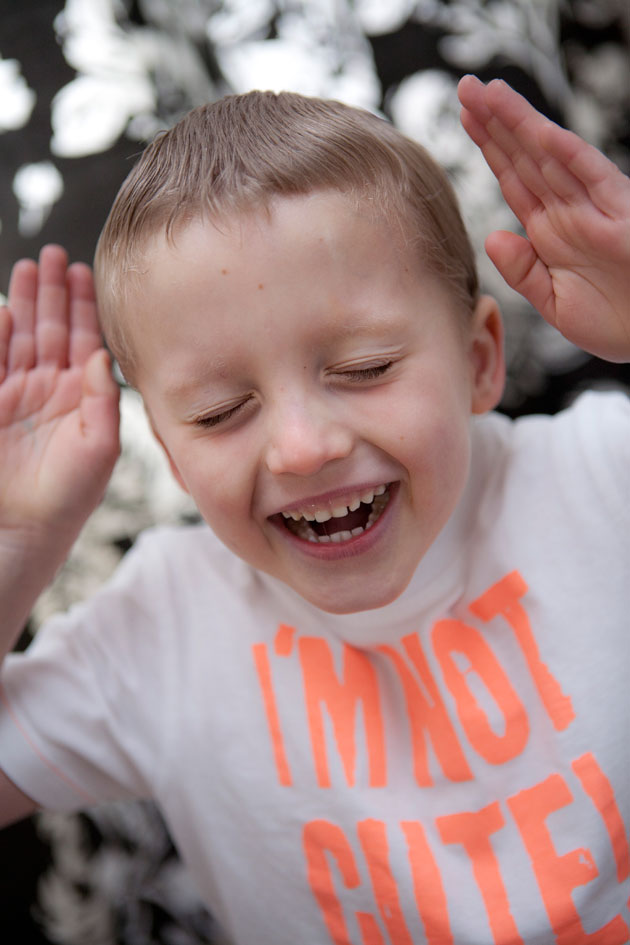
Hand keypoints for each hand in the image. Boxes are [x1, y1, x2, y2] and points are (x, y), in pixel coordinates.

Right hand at [0, 245, 119, 550]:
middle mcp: (52, 389)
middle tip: (54, 254)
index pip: (87, 340)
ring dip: (27, 301)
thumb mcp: (99, 450)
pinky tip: (5, 308)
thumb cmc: (67, 497)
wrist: (20, 529)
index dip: (86, 306)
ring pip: (23, 336)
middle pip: (54, 328)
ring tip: (30, 265)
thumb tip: (101, 354)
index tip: (86, 271)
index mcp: (83, 398)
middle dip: (54, 291)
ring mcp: (18, 393)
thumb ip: (103, 401)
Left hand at [458, 75, 629, 361]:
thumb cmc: (616, 322)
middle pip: (525, 158)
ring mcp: (595, 208)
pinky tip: (539, 132)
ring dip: (520, 124)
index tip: (463, 118)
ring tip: (489, 93)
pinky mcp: (622, 212)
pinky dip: (567, 153)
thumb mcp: (555, 304)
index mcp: (551, 231)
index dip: (489, 148)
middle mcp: (571, 211)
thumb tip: (492, 237)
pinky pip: (592, 175)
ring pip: (551, 156)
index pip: (514, 179)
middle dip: (495, 123)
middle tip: (465, 86)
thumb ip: (523, 272)